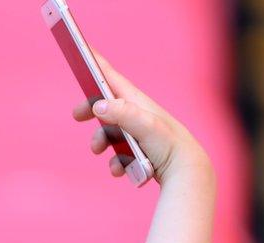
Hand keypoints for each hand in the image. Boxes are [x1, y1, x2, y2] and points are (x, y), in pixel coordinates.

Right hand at [72, 46, 211, 184]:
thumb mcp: (145, 126)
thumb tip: (97, 105)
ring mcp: (137, 133)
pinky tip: (119, 169)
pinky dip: (115, 162)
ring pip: (109, 132)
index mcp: (136, 102)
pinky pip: (119, 154)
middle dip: (90, 109)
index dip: (95, 64)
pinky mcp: (140, 151)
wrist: (186, 172)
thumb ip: (122, 114)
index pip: (111, 78)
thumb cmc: (169, 145)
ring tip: (98, 150)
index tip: (81, 49)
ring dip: (100, 141)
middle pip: (105, 105)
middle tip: (77, 115)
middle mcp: (136, 114)